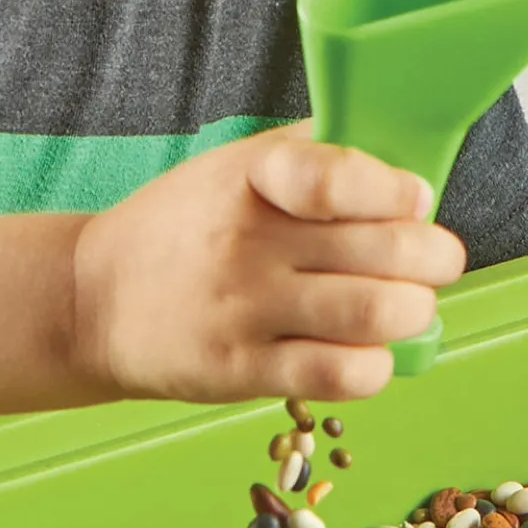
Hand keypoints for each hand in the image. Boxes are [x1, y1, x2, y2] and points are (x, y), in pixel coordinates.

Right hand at [69, 121, 466, 405]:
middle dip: (435, 258)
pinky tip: (371, 352)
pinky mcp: (241, 369)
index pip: (341, 175)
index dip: (399, 190)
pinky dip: (376, 365)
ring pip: (375, 313)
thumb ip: (315, 154)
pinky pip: (339, 373)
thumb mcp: (234, 166)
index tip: (415, 200)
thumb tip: (404, 161)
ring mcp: (246, 308)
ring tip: (411, 307)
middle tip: (435, 262)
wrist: (92, 298)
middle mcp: (250, 239)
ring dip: (415, 311)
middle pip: (384, 250)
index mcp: (254, 176)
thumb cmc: (182, 226)